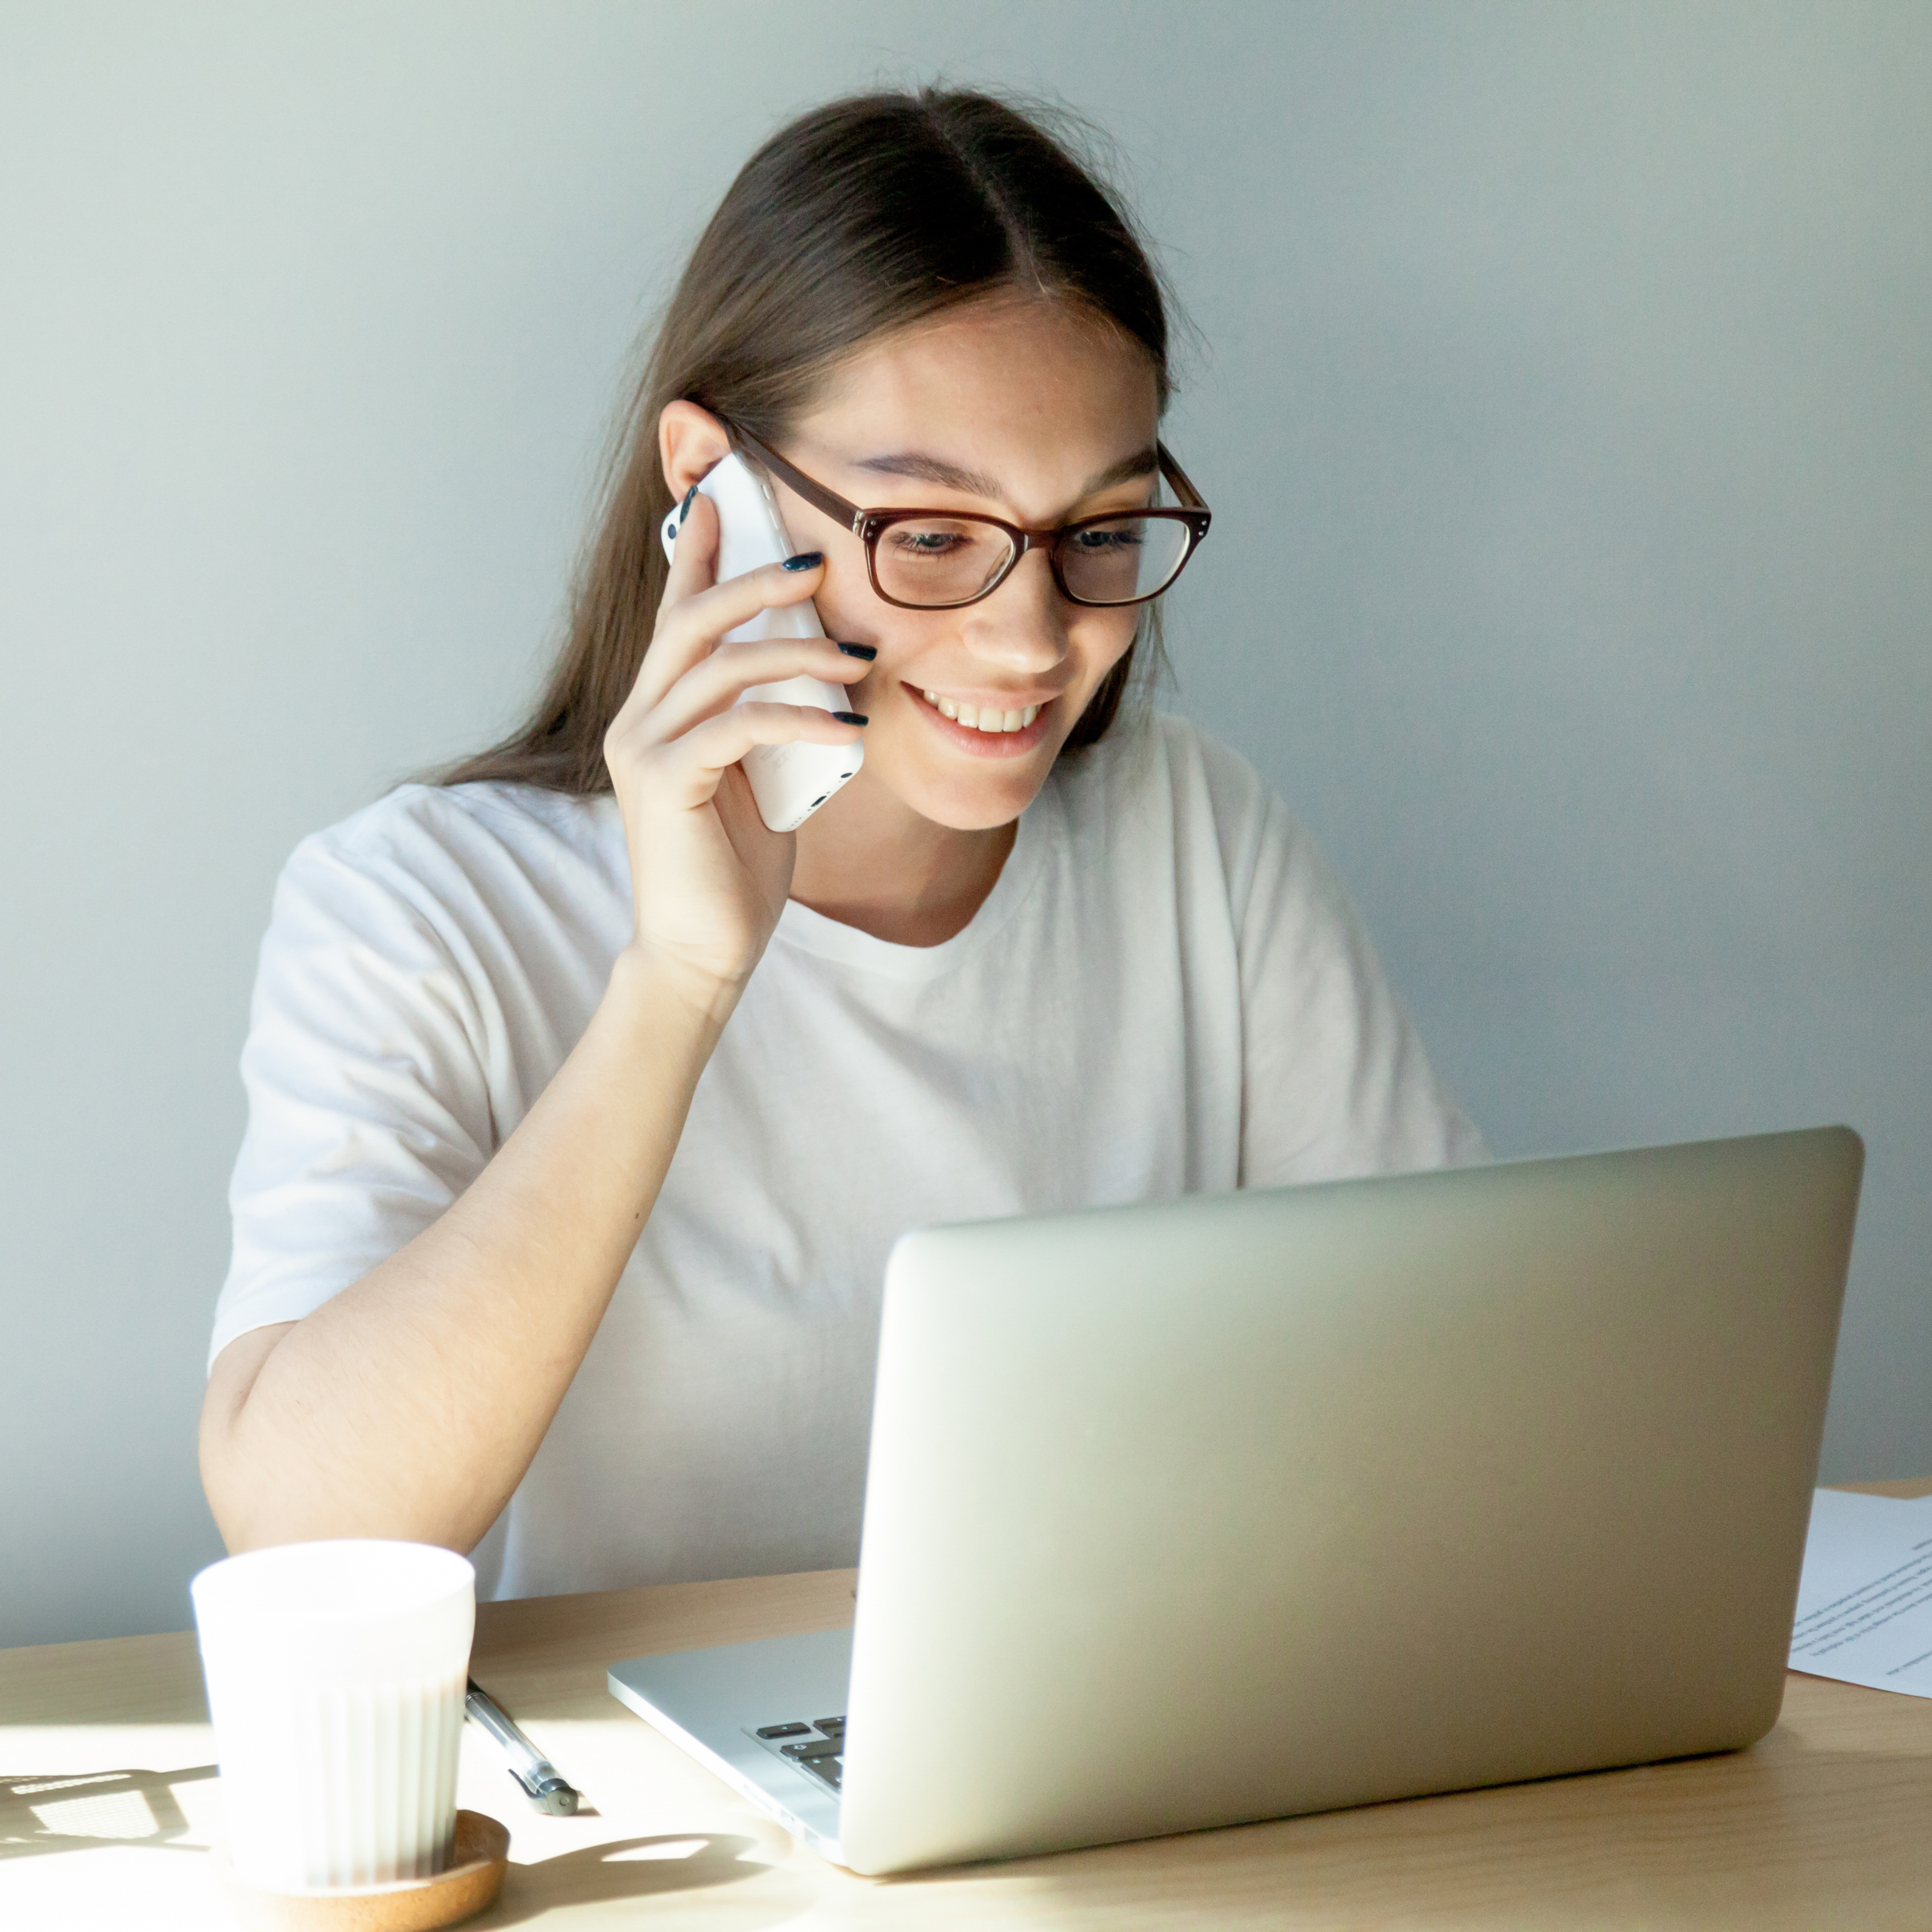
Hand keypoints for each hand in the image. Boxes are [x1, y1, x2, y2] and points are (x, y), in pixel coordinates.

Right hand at [602, 494, 865, 1007]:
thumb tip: (825, 675)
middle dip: (753, 579)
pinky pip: (738, 724)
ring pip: (720, 665)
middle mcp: (638, 718)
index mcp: (658, 711)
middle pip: (691, 619)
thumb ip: (770, 722)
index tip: (727, 493)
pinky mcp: (666, 782)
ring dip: (799, 653)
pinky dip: (798, 718)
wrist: (703, 951)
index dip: (699, 551)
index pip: (676, 613)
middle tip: (816, 563)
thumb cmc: (734, 870)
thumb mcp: (759, 779)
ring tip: (858, 659)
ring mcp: (644, 748)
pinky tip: (846, 729)